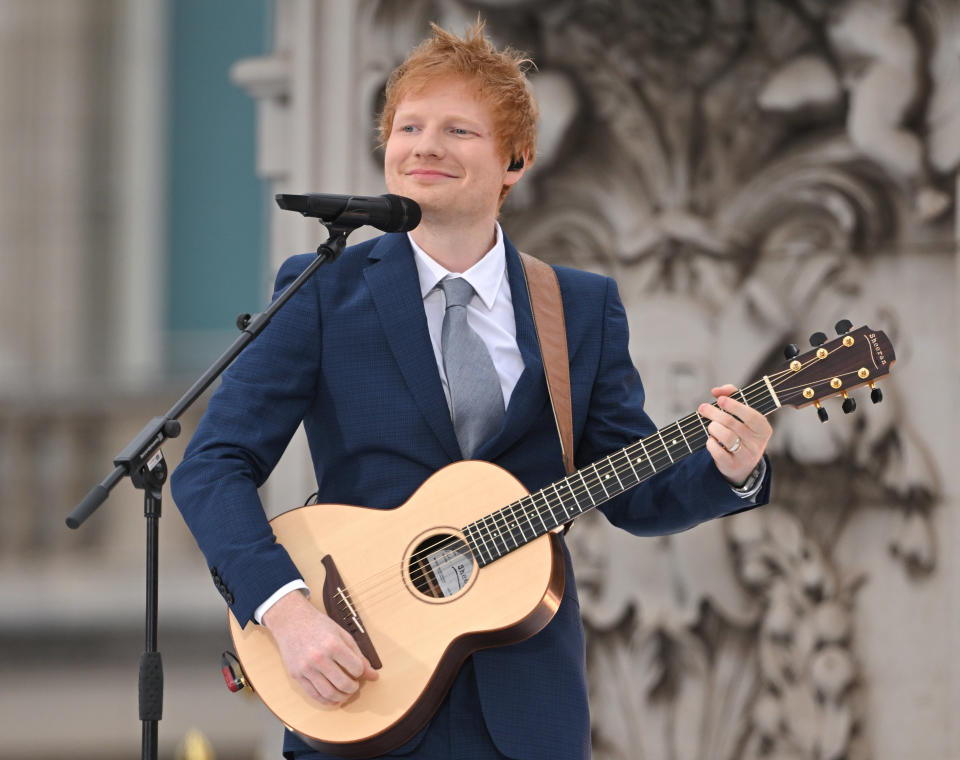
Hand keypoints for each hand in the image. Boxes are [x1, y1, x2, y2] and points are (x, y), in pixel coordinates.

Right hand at [262, 589, 378, 704]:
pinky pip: (313, 694)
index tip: (358, 670)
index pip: (356, 668)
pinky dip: (326, 701)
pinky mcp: (296, 675)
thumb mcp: (342, 634)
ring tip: (345, 693)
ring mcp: (306, 668)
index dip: (361, 672)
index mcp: (333, 645)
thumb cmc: (318, 625)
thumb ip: (358, 654)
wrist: (291, 620)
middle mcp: (319, 658)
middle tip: (355, 686)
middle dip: (353, 688)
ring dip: (341, 697)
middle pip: (343, 684)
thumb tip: (373, 674)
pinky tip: (333, 699)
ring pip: (328, 693)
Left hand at [698, 384, 772, 485]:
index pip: (751, 415)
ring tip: (710, 426)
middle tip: (703, 408)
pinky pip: (718, 452)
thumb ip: (732, 396)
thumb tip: (716, 390)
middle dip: (714, 414)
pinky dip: (711, 444)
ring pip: (726, 437)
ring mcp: (746, 456)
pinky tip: (711, 440)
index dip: (734, 406)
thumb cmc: (741, 432)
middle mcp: (758, 443)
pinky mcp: (733, 466)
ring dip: (713, 428)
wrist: (742, 464)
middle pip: (733, 424)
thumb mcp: (742, 415)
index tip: (720, 399)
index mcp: (763, 428)